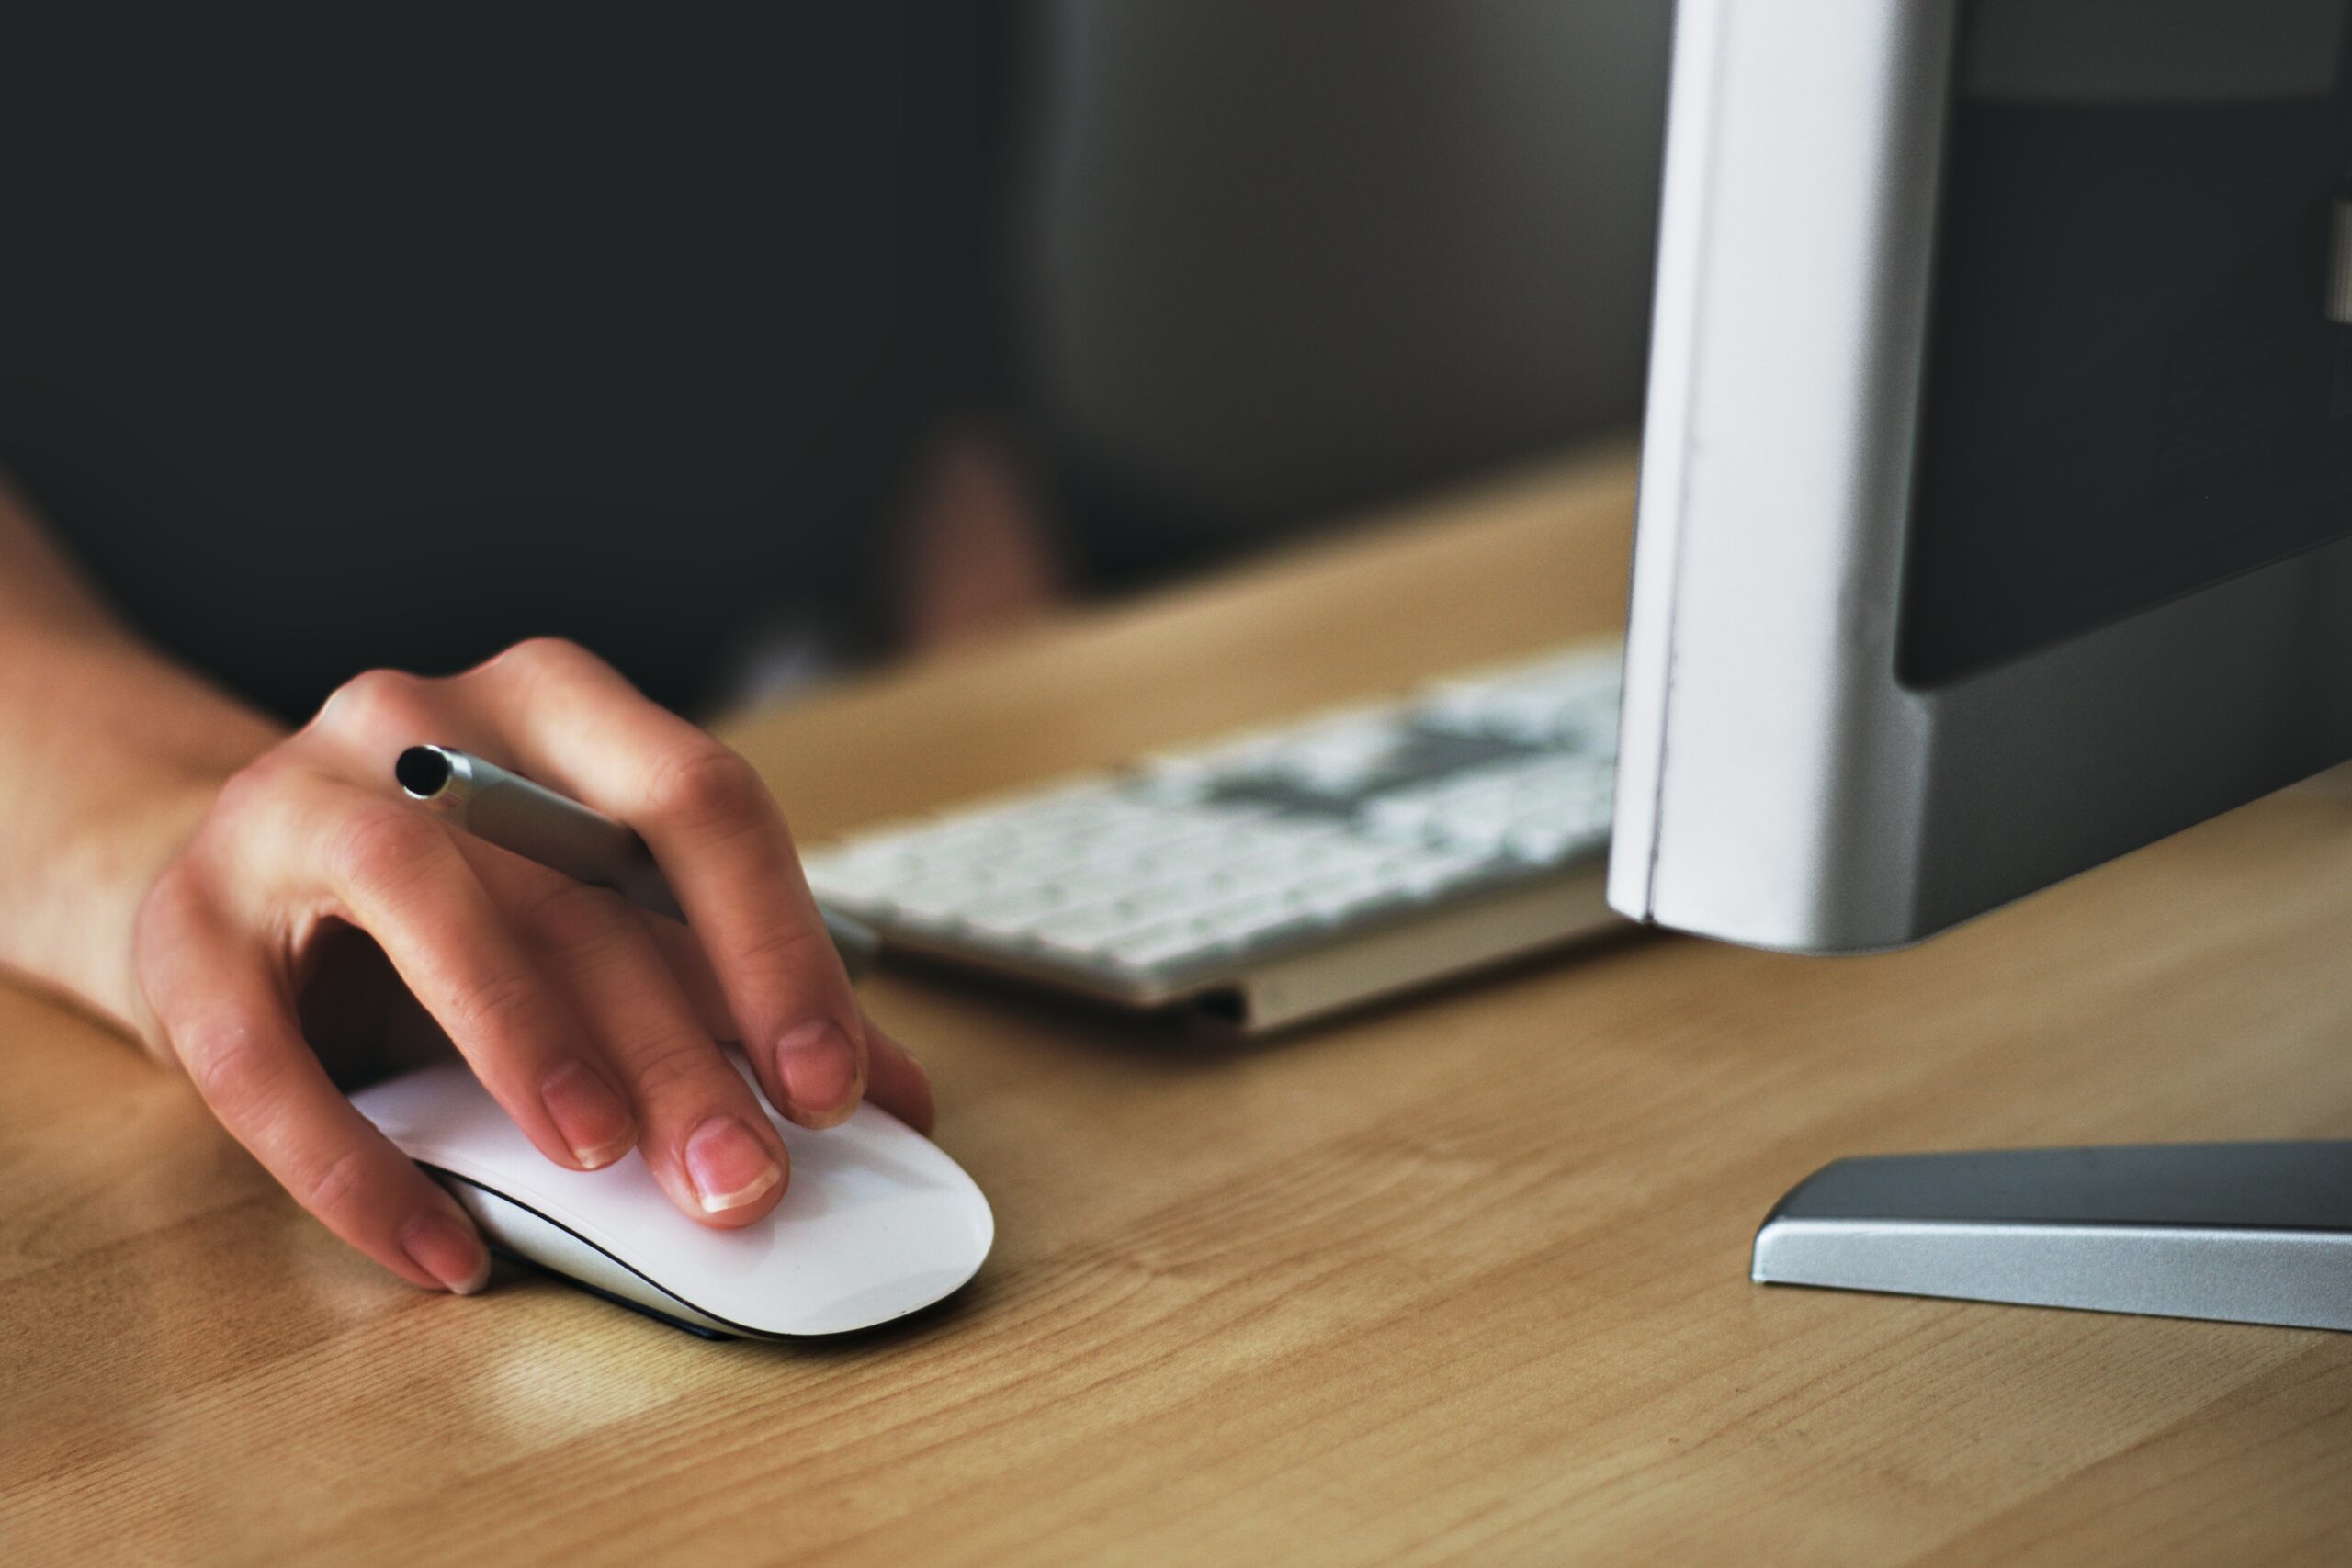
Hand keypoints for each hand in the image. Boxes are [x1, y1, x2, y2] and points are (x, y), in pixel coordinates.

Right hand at [132, 637, 932, 1294]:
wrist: (230, 880)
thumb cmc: (457, 901)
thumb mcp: (601, 919)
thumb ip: (734, 991)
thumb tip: (898, 1099)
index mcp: (557, 708)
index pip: (697, 799)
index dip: (776, 945)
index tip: (834, 1085)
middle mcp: (423, 723)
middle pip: (574, 878)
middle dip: (677, 1043)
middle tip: (743, 1177)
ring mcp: (288, 807)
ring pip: (421, 900)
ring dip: (525, 1037)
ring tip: (601, 1160)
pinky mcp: (183, 928)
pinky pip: (262, 1055)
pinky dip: (359, 1166)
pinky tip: (444, 1252)